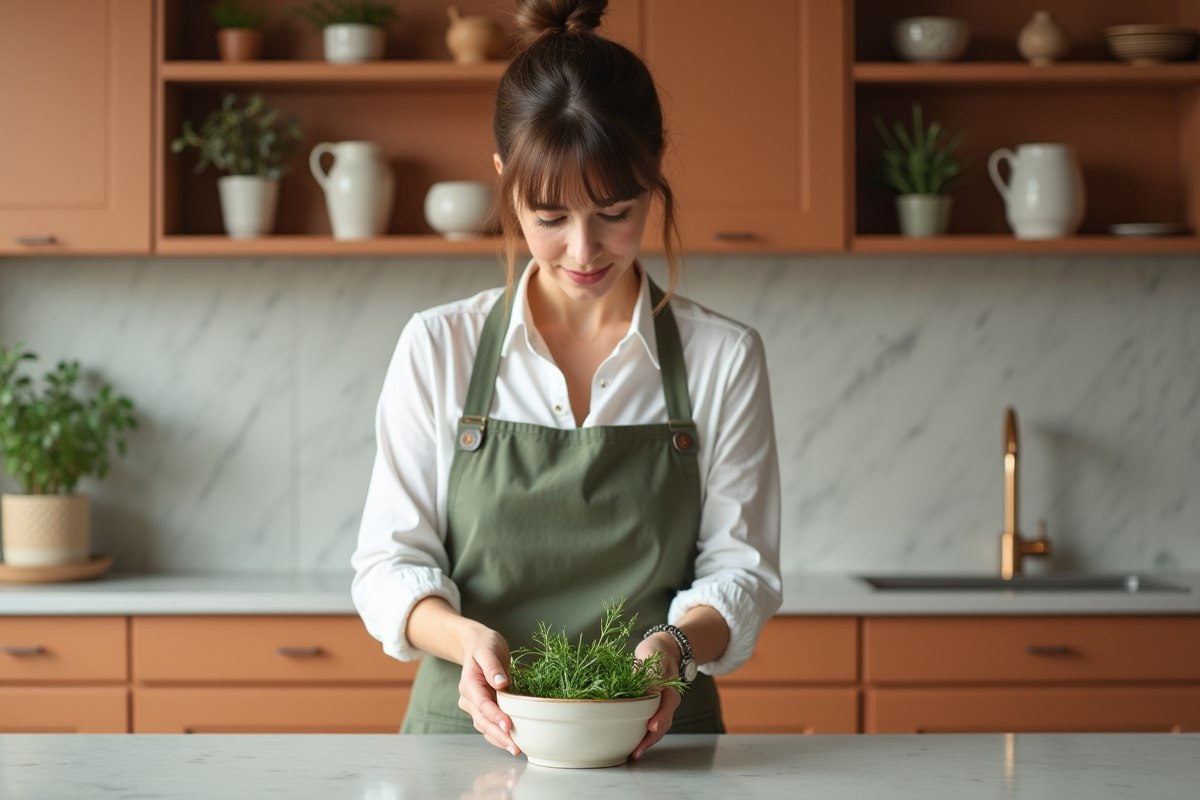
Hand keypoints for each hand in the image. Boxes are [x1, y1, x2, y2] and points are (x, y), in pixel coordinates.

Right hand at [458, 627, 520, 755]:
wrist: (476, 645)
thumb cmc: (484, 645)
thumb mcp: (488, 649)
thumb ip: (493, 666)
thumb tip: (501, 682)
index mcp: (469, 683)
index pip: (481, 703)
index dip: (494, 715)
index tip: (508, 725)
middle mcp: (469, 697)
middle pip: (483, 720)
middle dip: (499, 735)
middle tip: (515, 747)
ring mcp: (475, 705)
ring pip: (485, 726)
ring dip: (499, 739)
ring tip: (516, 750)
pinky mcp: (483, 709)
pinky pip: (488, 725)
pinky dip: (498, 736)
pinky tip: (510, 744)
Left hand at [630, 633, 682, 758]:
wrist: (659, 651)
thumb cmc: (656, 652)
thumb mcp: (655, 656)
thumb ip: (653, 670)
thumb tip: (649, 687)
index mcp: (671, 690)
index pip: (668, 707)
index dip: (660, 718)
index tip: (651, 727)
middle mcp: (667, 702)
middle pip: (664, 723)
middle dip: (651, 738)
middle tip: (638, 750)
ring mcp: (660, 708)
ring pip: (657, 728)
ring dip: (647, 741)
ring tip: (634, 753)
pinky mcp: (651, 710)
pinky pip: (648, 725)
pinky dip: (642, 735)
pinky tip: (632, 744)